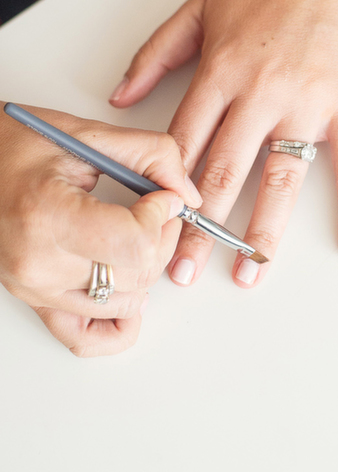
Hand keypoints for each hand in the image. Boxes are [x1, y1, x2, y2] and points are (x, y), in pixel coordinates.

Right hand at [0, 105, 200, 355]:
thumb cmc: (14, 145)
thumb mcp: (86, 134)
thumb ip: (151, 154)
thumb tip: (187, 193)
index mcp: (47, 216)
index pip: (134, 244)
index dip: (162, 217)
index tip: (161, 194)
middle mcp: (37, 262)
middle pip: (135, 274)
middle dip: (162, 238)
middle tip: (158, 207)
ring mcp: (34, 288)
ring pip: (123, 302)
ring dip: (146, 270)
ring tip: (139, 235)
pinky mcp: (35, 300)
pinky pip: (85, 338)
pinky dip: (118, 324)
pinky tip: (131, 291)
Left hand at [110, 0, 337, 287]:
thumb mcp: (199, 5)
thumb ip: (155, 52)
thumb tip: (120, 96)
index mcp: (221, 72)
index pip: (185, 145)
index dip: (167, 192)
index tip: (152, 228)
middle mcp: (260, 94)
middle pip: (223, 174)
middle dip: (200, 230)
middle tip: (183, 273)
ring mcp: (308, 103)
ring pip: (280, 180)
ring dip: (262, 234)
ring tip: (249, 275)